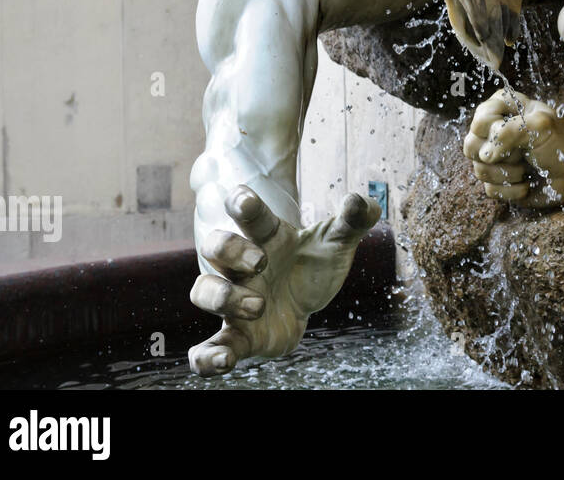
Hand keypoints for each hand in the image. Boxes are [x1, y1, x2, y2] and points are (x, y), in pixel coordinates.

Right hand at [187, 186, 378, 375]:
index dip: (241, 203)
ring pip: (204, 291)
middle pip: (215, 247)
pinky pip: (210, 346)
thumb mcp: (338, 241)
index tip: (243, 200)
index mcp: (267, 238)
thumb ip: (353, 219)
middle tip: (262, 261)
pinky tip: (222, 362)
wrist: (304, 301)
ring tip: (258, 306)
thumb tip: (359, 200)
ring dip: (223, 297)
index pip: (249, 216)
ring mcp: (235, 300)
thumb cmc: (313, 263)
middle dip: (231, 250)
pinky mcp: (238, 336)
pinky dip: (206, 357)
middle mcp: (242, 267)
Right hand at [463, 89, 563, 208]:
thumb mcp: (541, 126)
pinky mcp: (499, 180)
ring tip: (527, 169)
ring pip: (479, 169)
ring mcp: (495, 157)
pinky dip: (511, 190)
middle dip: (499, 156)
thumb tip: (485, 155)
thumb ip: (509, 132)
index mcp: (502, 108)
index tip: (519, 138)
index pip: (480, 121)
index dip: (495, 134)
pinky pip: (489, 190)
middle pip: (470, 146)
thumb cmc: (563, 141)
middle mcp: (493, 131)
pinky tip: (527, 184)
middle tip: (521, 154)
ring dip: (507, 173)